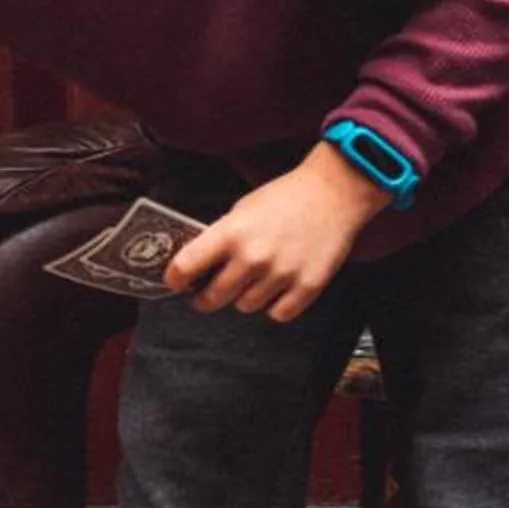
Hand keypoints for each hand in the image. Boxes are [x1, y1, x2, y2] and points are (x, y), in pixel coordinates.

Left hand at [165, 143, 391, 320]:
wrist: (334, 193)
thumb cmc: (284, 198)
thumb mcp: (241, 211)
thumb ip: (220, 240)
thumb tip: (196, 269)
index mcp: (230, 233)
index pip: (185, 267)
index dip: (174, 279)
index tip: (174, 282)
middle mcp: (253, 257)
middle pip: (212, 298)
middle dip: (204, 299)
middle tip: (205, 295)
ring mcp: (281, 274)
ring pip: (245, 307)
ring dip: (245, 297)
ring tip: (255, 278)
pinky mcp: (307, 287)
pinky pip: (277, 314)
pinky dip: (275, 305)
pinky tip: (277, 287)